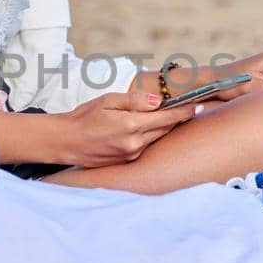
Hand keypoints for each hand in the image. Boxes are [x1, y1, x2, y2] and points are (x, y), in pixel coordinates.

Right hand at [59, 91, 198, 166]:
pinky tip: (150, 128)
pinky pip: (146, 146)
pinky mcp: (127, 161)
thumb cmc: (85, 117)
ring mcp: (132, 155)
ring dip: (165, 128)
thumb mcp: (108, 101)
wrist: (66, 142)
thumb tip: (159, 100)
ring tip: (174, 116)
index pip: (166, 117)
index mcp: (131, 125)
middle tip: (191, 107)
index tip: (197, 104)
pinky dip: (152, 136)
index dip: (184, 110)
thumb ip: (135, 100)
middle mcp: (134, 143)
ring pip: (157, 138)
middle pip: (166, 129)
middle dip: (178, 118)